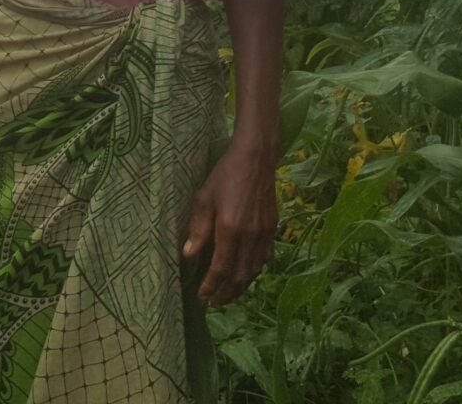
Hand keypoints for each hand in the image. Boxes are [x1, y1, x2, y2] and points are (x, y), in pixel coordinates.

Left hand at [182, 140, 277, 305]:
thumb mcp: (204, 199)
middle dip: (226, 293)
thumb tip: (189, 255)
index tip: (202, 297)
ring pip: (254, 271)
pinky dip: (254, 271)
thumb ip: (198, 229)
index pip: (221, 269)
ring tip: (228, 294)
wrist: (256, 159)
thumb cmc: (225, 175)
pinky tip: (246, 274)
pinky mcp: (272, 229)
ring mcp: (264, 234)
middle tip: (214, 302)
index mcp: (230, 230)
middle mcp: (250, 236)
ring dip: (241, 287)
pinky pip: (264, 258)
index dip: (211, 286)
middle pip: (239, 276)